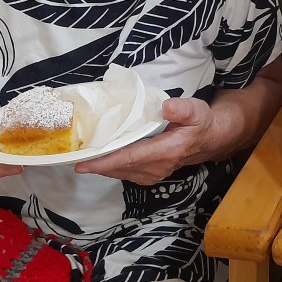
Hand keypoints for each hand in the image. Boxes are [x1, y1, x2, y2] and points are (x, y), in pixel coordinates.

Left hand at [74, 97, 213, 182]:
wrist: (210, 140)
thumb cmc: (200, 122)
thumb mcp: (196, 110)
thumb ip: (182, 108)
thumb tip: (166, 107)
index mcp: (167, 151)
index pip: (131, 157)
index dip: (106, 161)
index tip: (84, 163)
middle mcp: (157, 167)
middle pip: (120, 167)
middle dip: (95, 164)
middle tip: (71, 156)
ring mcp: (153, 174)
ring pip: (120, 172)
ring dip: (100, 166)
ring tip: (79, 156)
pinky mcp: (149, 175)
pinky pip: (124, 172)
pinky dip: (109, 167)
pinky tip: (98, 158)